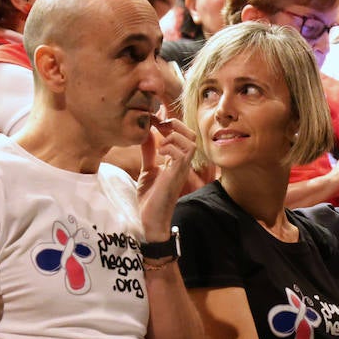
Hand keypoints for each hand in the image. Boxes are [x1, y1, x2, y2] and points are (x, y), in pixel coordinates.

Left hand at [138, 117, 197, 237]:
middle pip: (192, 134)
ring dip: (173, 136)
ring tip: (159, 142)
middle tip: (158, 126)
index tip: (155, 119)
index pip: (183, 134)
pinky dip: (169, 147)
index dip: (171, 123)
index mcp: (178, 160)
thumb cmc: (150, 198)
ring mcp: (182, 169)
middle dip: (175, 124)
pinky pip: (181, 153)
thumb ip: (149, 152)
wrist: (150, 219)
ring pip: (190, 142)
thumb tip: (146, 134)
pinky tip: (159, 153)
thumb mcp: (147, 169)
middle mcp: (183, 163)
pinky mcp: (176, 175)